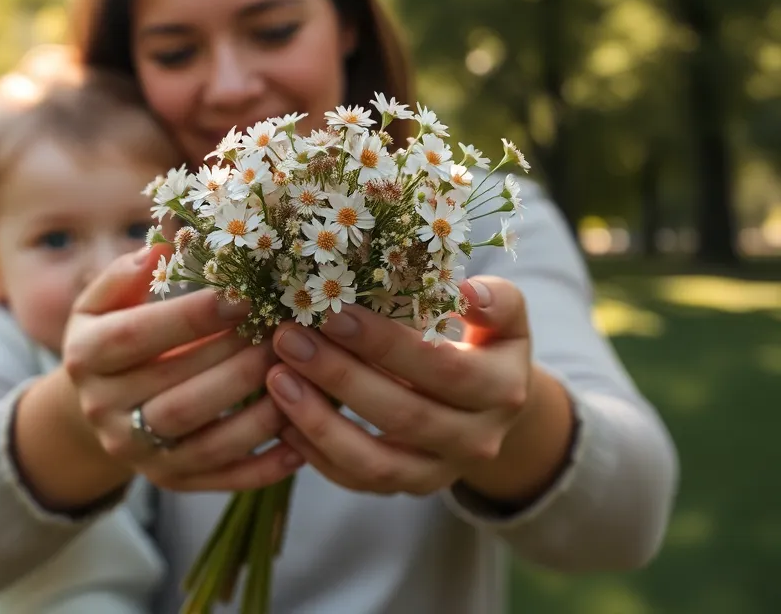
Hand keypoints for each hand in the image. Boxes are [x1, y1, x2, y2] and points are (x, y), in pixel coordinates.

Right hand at [62, 245, 301, 492]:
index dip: (190, 317)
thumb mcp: (104, 301)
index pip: (135, 337)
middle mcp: (103, 410)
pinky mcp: (167, 480)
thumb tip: (163, 245)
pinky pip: (221, 478)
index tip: (242, 296)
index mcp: (85, 357)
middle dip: (236, 362)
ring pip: (204, 440)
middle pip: (177, 392)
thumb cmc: (114, 334)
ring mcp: (136, 453)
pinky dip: (264, 465)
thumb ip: (128, 274)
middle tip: (285, 334)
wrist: (98, 405)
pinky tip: (300, 439)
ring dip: (258, 411)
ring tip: (299, 376)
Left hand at [266, 277, 571, 500]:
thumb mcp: (505, 316)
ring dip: (319, 421)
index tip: (333, 313)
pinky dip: (317, 453)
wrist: (496, 404)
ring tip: (275, 378)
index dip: (386, 343)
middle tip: (288, 338)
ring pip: (376, 462)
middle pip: (403, 415)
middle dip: (339, 375)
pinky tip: (282, 417)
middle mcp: (477, 440)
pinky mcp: (410, 486)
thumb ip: (494, 301)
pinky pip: (358, 480)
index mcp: (502, 389)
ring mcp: (442, 471)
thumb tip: (465, 293)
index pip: (442, 369)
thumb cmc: (485, 341)